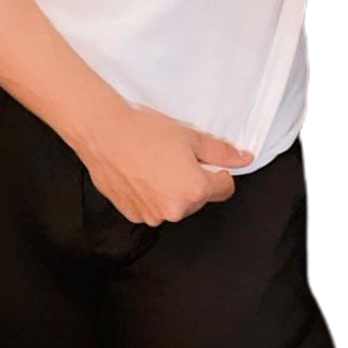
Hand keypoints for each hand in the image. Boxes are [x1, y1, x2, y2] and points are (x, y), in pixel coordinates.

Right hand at [77, 103, 253, 226]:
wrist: (104, 134)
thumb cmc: (145, 132)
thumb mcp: (190, 136)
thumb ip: (220, 152)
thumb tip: (243, 159)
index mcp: (195, 190)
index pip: (224, 188)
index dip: (218, 171)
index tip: (205, 160)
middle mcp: (176, 210)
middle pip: (198, 198)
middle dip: (192, 180)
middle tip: (175, 156)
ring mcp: (153, 215)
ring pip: (174, 204)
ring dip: (170, 189)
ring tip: (154, 163)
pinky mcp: (134, 215)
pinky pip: (152, 207)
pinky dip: (150, 194)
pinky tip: (140, 173)